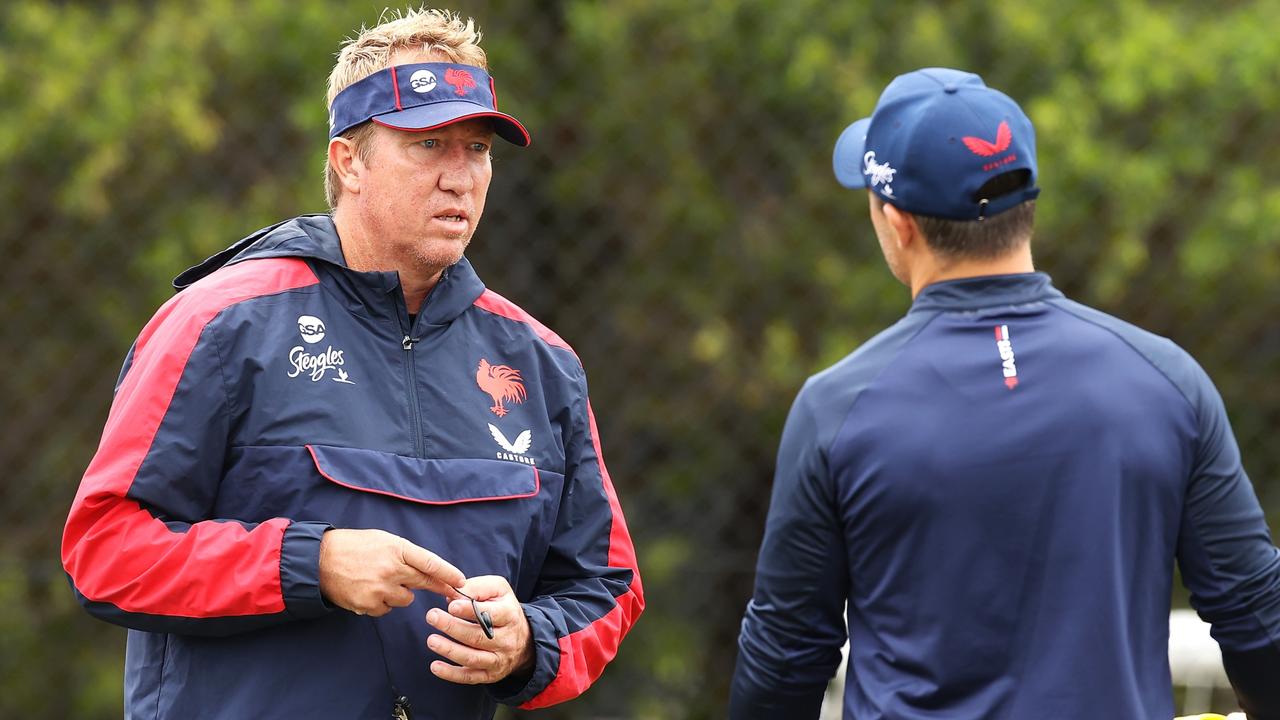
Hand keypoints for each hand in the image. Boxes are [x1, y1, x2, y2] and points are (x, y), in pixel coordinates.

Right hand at [318, 528, 464, 616]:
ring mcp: (380, 589)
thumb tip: (428, 570)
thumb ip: (405, 554)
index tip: (461, 581)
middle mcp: (391, 569)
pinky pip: (387, 609)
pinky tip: (367, 591)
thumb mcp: (383, 540)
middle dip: (439, 588)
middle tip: (452, 593)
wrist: (319, 560)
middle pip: (423, 583)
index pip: (429, 562)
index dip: (448, 573)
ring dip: (399, 593)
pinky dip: (381, 603)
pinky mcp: (369, 605)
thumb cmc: (354, 547)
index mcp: (396, 548)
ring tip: (379, 581)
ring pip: (406, 599)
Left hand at [425, 575, 533, 684]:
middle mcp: (506, 640)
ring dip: (450, 650)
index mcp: (509, 615)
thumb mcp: (498, 590)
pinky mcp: (490, 675)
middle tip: (432, 616)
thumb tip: (453, 596)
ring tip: (431, 640)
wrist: (524, 640)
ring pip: (473, 658)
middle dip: (453, 627)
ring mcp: (498, 659)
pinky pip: (470, 677)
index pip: (491, 614)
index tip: (451, 606)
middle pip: (478, 637)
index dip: (471, 611)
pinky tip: (435, 666)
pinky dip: (451, 674)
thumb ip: (477, 588)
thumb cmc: (503, 608)